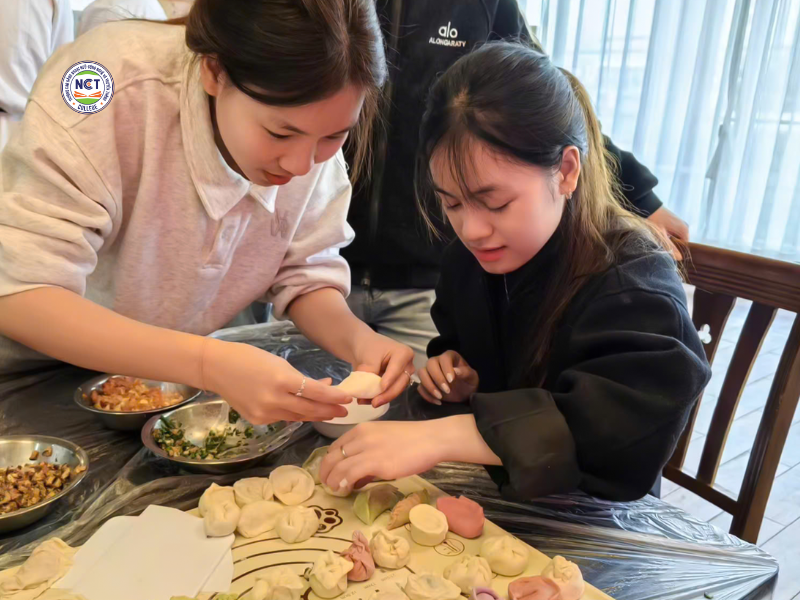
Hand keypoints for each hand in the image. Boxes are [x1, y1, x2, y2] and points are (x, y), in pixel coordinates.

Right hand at [202, 338, 350, 424]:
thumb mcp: (279, 363)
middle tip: (345, 411)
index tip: (348, 399)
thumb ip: (302, 378)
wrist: (217, 368)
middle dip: (329, 411)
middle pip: (309, 410)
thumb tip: (325, 387)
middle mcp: (274, 400)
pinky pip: (283, 418)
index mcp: (281, 380)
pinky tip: (304, 410)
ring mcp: (265, 413)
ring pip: (298, 417)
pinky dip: (295, 414)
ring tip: (330, 412)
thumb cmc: (249, 358)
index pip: (315, 393)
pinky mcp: (258, 420)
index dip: (333, 397)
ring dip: (315, 414)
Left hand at [319, 420, 445, 489]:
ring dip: (332, 480)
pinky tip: (346, 489)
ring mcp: (368, 449)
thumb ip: (367, 454)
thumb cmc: (412, 441)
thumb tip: (355, 477)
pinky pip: (351, 473)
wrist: (432, 439)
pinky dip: (344, 482)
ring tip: (335, 490)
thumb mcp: (383, 440)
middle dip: (325, 473)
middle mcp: (361, 436)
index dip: (328, 462)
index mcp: (361, 429)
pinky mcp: (378, 463)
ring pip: (338, 465)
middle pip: (332, 456)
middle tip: (328, 485)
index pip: (335, 446)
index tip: (330, 474)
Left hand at [351, 331, 414, 406]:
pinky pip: (389, 393)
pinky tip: (365, 400)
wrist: (363, 345)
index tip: (381, 388)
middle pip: (400, 383)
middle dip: (387, 394)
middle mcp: (407, 365)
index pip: (397, 370)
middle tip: (374, 403)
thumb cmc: (368, 346)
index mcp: (404, 353)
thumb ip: (369, 373)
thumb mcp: (368, 357)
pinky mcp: (395, 383)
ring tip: (364, 401)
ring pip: (395, 390)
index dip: (389, 380)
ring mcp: (402, 375)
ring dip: (381, 398)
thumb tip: (366, 390)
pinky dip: (377, 397)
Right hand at [418, 351, 478, 404]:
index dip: (446, 368)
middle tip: (447, 390)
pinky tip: (438, 401)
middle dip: (437, 378)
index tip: (452, 380)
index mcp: (450, 357)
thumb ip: (466, 372)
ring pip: (421, 373)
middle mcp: (437, 361)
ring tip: (440, 396)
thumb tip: (456, 371)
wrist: (464, 394)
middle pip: (430, 363)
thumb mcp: (472, 377)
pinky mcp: (425, 384)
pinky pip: (420, 387)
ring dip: (429, 386)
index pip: (444, 358)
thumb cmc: (469, 382)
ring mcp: (429, 372)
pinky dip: (427, 395)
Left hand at [647, 207, 688, 259]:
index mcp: (684, 230)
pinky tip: (659, 237)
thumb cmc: (654, 220)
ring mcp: (679, 225)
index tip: (667, 254)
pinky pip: (672, 234)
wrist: (647, 206)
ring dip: (668, 242)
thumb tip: (679, 258)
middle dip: (672, 247)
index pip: (685, 247)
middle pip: (680, 243)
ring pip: (675, 239)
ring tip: (659, 243)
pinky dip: (666, 237)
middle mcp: (684, 227)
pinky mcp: (673, 224)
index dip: (677, 252)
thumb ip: (670, 247)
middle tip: (661, 248)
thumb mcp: (660, 235)